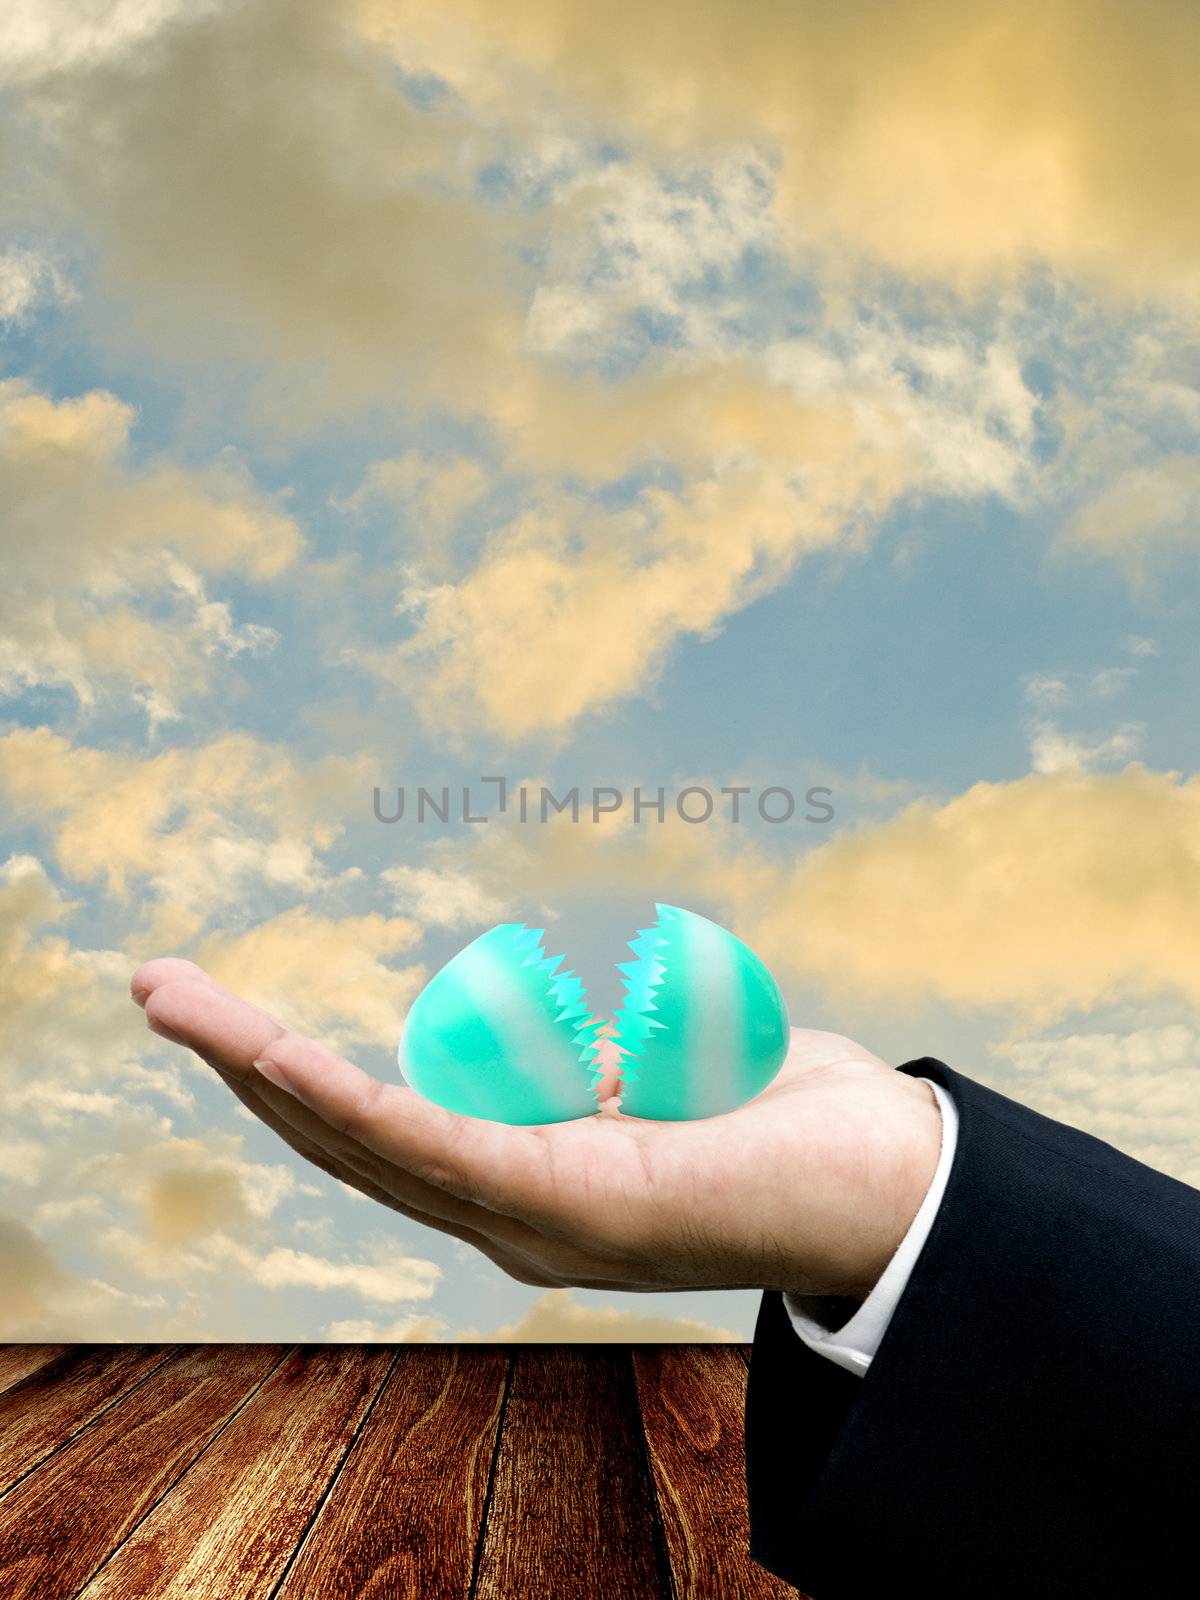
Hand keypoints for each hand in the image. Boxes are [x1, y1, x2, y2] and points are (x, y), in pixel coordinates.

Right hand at [131, 958, 941, 1300]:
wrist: (893, 1182)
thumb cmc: (785, 1122)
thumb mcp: (669, 1076)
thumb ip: (604, 1069)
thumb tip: (573, 1053)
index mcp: (521, 1182)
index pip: (378, 1126)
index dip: (288, 1075)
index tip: (221, 1014)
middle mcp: (504, 1214)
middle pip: (341, 1133)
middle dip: (235, 1059)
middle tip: (152, 986)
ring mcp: (525, 1216)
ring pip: (359, 1135)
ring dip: (254, 1064)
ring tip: (173, 999)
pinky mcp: (563, 1204)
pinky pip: (433, 1144)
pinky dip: (344, 1099)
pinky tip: (271, 1053)